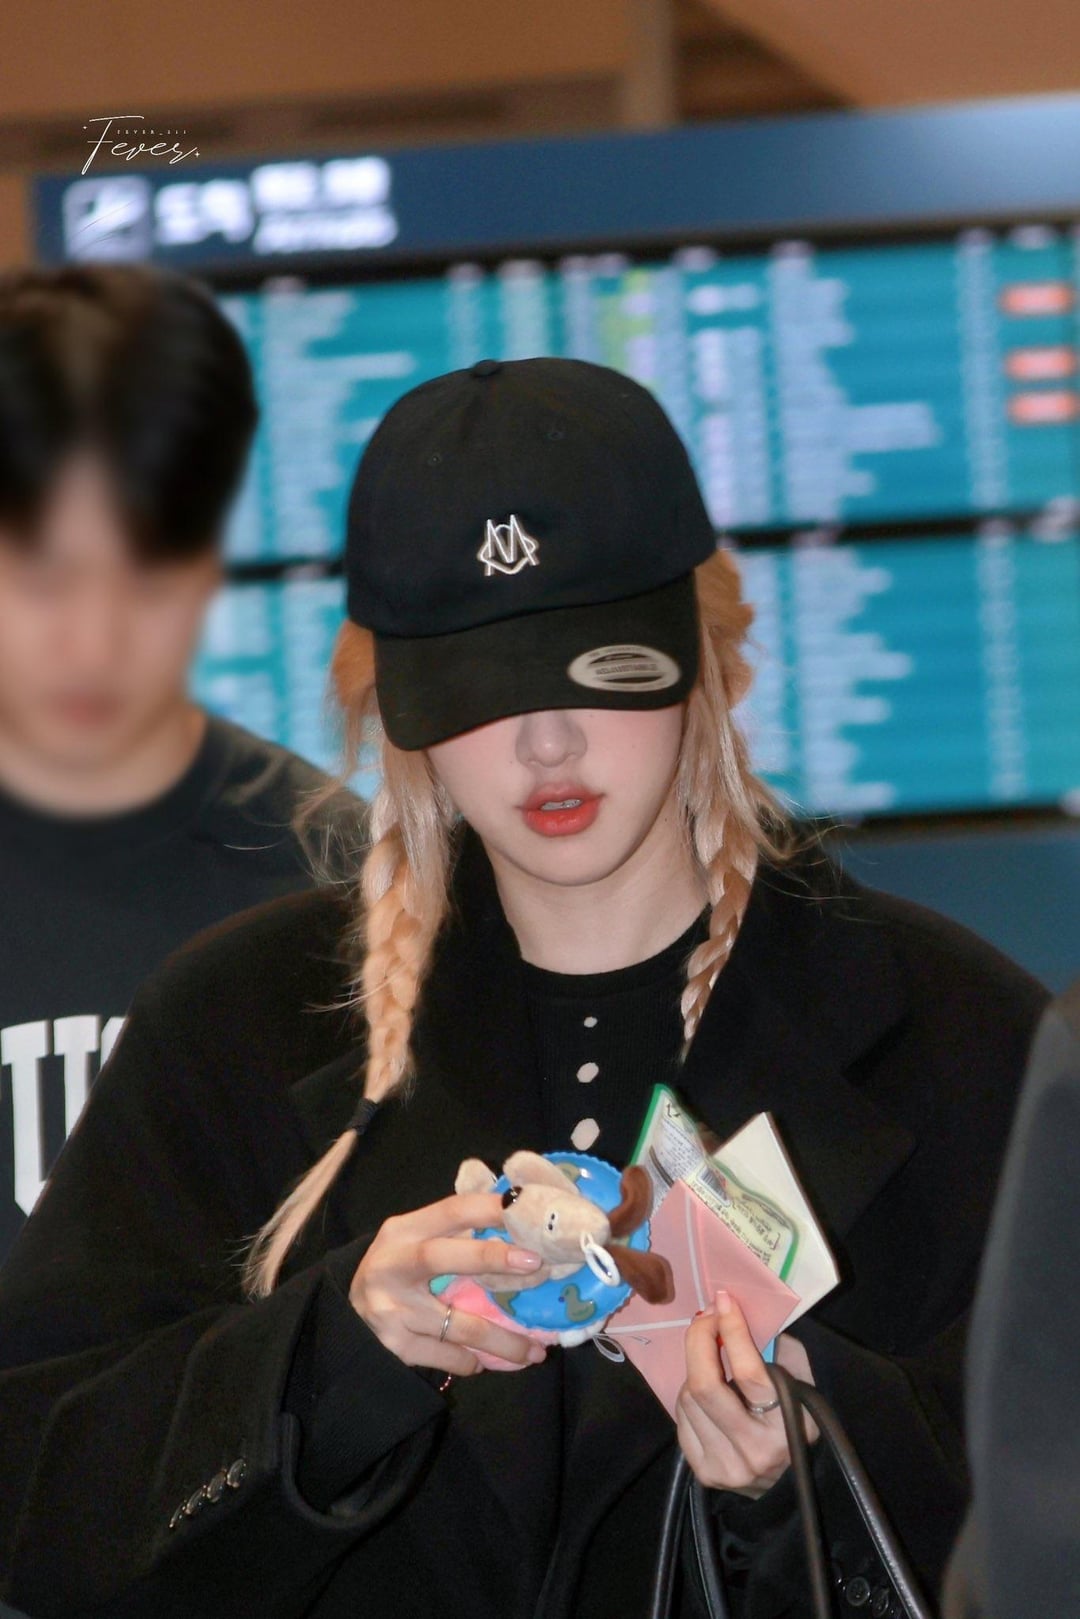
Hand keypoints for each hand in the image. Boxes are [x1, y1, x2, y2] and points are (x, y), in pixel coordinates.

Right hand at [349, 1191, 546, 1377]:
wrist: (346, 1321)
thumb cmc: (396, 1274)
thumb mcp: (413, 1242)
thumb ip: (454, 1233)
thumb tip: (517, 1226)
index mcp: (404, 1231)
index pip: (451, 1210)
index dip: (489, 1208)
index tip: (525, 1209)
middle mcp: (394, 1265)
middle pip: (445, 1258)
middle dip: (494, 1259)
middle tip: (538, 1266)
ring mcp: (393, 1309)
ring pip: (460, 1324)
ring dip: (505, 1339)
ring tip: (537, 1350)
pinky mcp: (396, 1346)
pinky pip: (449, 1356)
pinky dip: (473, 1360)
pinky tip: (487, 1361)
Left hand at [675, 1289, 816, 1497]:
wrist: (787, 1486)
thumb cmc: (797, 1421)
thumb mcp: (802, 1386)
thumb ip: (780, 1350)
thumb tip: (739, 1313)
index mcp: (786, 1426)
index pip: (749, 1373)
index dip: (732, 1330)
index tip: (723, 1300)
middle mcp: (753, 1450)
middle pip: (705, 1385)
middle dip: (699, 1340)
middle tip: (705, 1318)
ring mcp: (726, 1466)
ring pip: (688, 1398)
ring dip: (695, 1370)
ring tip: (712, 1362)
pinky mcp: (705, 1473)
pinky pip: (682, 1418)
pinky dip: (690, 1396)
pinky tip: (707, 1395)